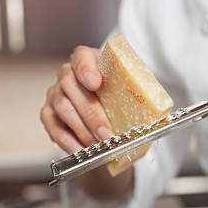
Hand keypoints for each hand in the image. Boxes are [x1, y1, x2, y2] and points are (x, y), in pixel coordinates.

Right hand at [40, 45, 132, 197]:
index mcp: (89, 61)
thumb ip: (137, 92)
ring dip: (83, 130)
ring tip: (100, 145)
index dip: (86, 68)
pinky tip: (83, 151)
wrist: (105, 116)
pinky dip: (69, 141)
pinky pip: (54, 128)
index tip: (96, 82)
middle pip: (71, 86)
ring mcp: (55, 94)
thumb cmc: (118, 99)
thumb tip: (160, 112)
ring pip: (63, 108)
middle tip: (107, 133)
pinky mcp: (48, 115)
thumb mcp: (130, 91)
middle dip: (91, 113)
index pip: (81, 57)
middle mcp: (67, 75)